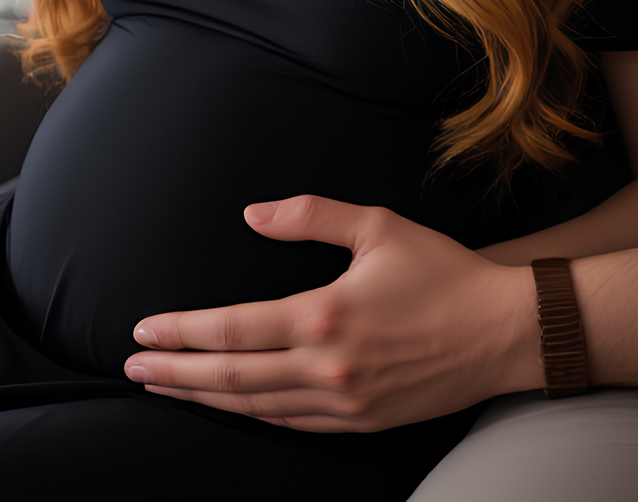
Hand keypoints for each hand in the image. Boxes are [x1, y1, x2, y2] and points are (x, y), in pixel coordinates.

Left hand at [123, 195, 542, 431]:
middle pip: (230, 377)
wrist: (505, 332)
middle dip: (174, 373)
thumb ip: (308, 216)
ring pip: (255, 407)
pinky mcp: (362, 421)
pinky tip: (231, 407)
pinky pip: (291, 423)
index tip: (143, 331)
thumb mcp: (376, 227)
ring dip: (205, 399)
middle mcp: (327, 367)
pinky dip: (252, 415)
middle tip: (132, 368)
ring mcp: (343, 402)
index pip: (231, 330)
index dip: (181, 332)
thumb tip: (251, 215)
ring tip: (166, 388)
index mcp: (323, 316)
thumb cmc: (442, 273)